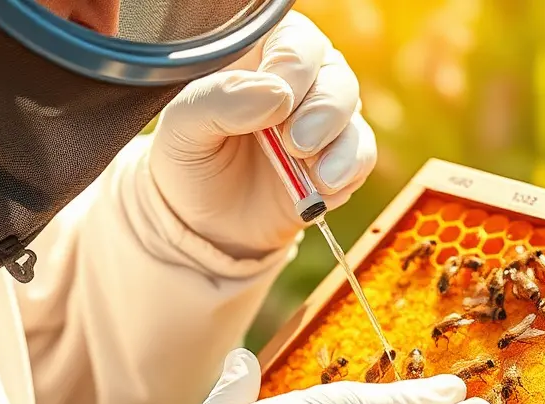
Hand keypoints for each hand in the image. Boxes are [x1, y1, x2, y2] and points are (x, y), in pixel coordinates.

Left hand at [148, 12, 375, 259]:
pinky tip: (322, 185)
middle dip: (321, 107)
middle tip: (294, 142)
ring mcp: (323, 119)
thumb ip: (218, 100)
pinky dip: (348, 168)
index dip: (294, 67)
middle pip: (333, 72)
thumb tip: (277, 94)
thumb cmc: (191, 158)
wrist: (205, 220)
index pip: (294, 40)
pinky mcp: (340, 158)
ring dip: (337, 139)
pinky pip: (361, 153)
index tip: (277, 101)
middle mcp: (300, 80)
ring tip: (310, 169)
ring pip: (351, 109)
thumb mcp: (182, 128)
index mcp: (260, 55)